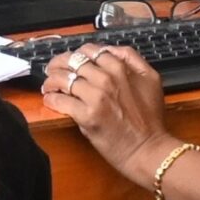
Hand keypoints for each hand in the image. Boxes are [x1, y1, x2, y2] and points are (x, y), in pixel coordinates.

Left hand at [40, 44, 177, 185]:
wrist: (147, 148)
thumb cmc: (149, 118)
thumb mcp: (151, 79)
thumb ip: (132, 60)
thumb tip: (110, 51)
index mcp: (122, 67)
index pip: (91, 51)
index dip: (78, 54)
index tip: (72, 60)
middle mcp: (108, 78)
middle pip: (73, 61)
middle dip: (59, 64)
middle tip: (52, 70)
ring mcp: (96, 96)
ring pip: (63, 79)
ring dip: (51, 81)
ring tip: (48, 86)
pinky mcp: (86, 115)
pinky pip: (60, 101)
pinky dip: (51, 99)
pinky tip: (49, 100)